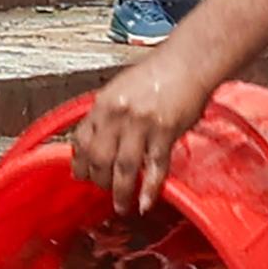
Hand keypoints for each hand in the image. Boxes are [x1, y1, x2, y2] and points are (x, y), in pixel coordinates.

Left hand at [66, 54, 214, 215]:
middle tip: (102, 190)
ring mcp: (142, 125)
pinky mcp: (166, 133)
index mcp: (104, 103)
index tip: (81, 174)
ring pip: (124, 168)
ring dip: (121, 192)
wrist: (188, 62)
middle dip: (98, 180)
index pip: (81, 139)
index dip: (79, 162)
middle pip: (99, 158)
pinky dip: (150, 189)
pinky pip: (155, 168)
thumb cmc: (157, 72)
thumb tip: (98, 139)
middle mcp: (118, 115)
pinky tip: (145, 203)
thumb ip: (108, 113)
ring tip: (120, 206)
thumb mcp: (121, 88)